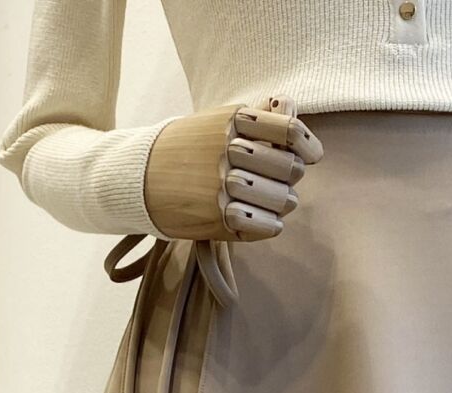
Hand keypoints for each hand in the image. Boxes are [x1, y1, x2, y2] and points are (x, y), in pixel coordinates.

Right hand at [144, 98, 322, 243]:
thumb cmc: (185, 148)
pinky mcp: (218, 219)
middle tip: (278, 179)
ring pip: (283, 200)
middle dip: (290, 176)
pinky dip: (269, 224)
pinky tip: (257, 217)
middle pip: (291, 168)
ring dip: (281, 202)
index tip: (313, 155)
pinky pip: (268, 226)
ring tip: (266, 200)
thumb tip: (292, 106)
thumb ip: (258, 115)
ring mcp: (224, 187)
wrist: (138, 176)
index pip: (289, 130)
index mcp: (234, 121)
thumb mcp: (217, 121)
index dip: (308, 144)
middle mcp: (230, 151)